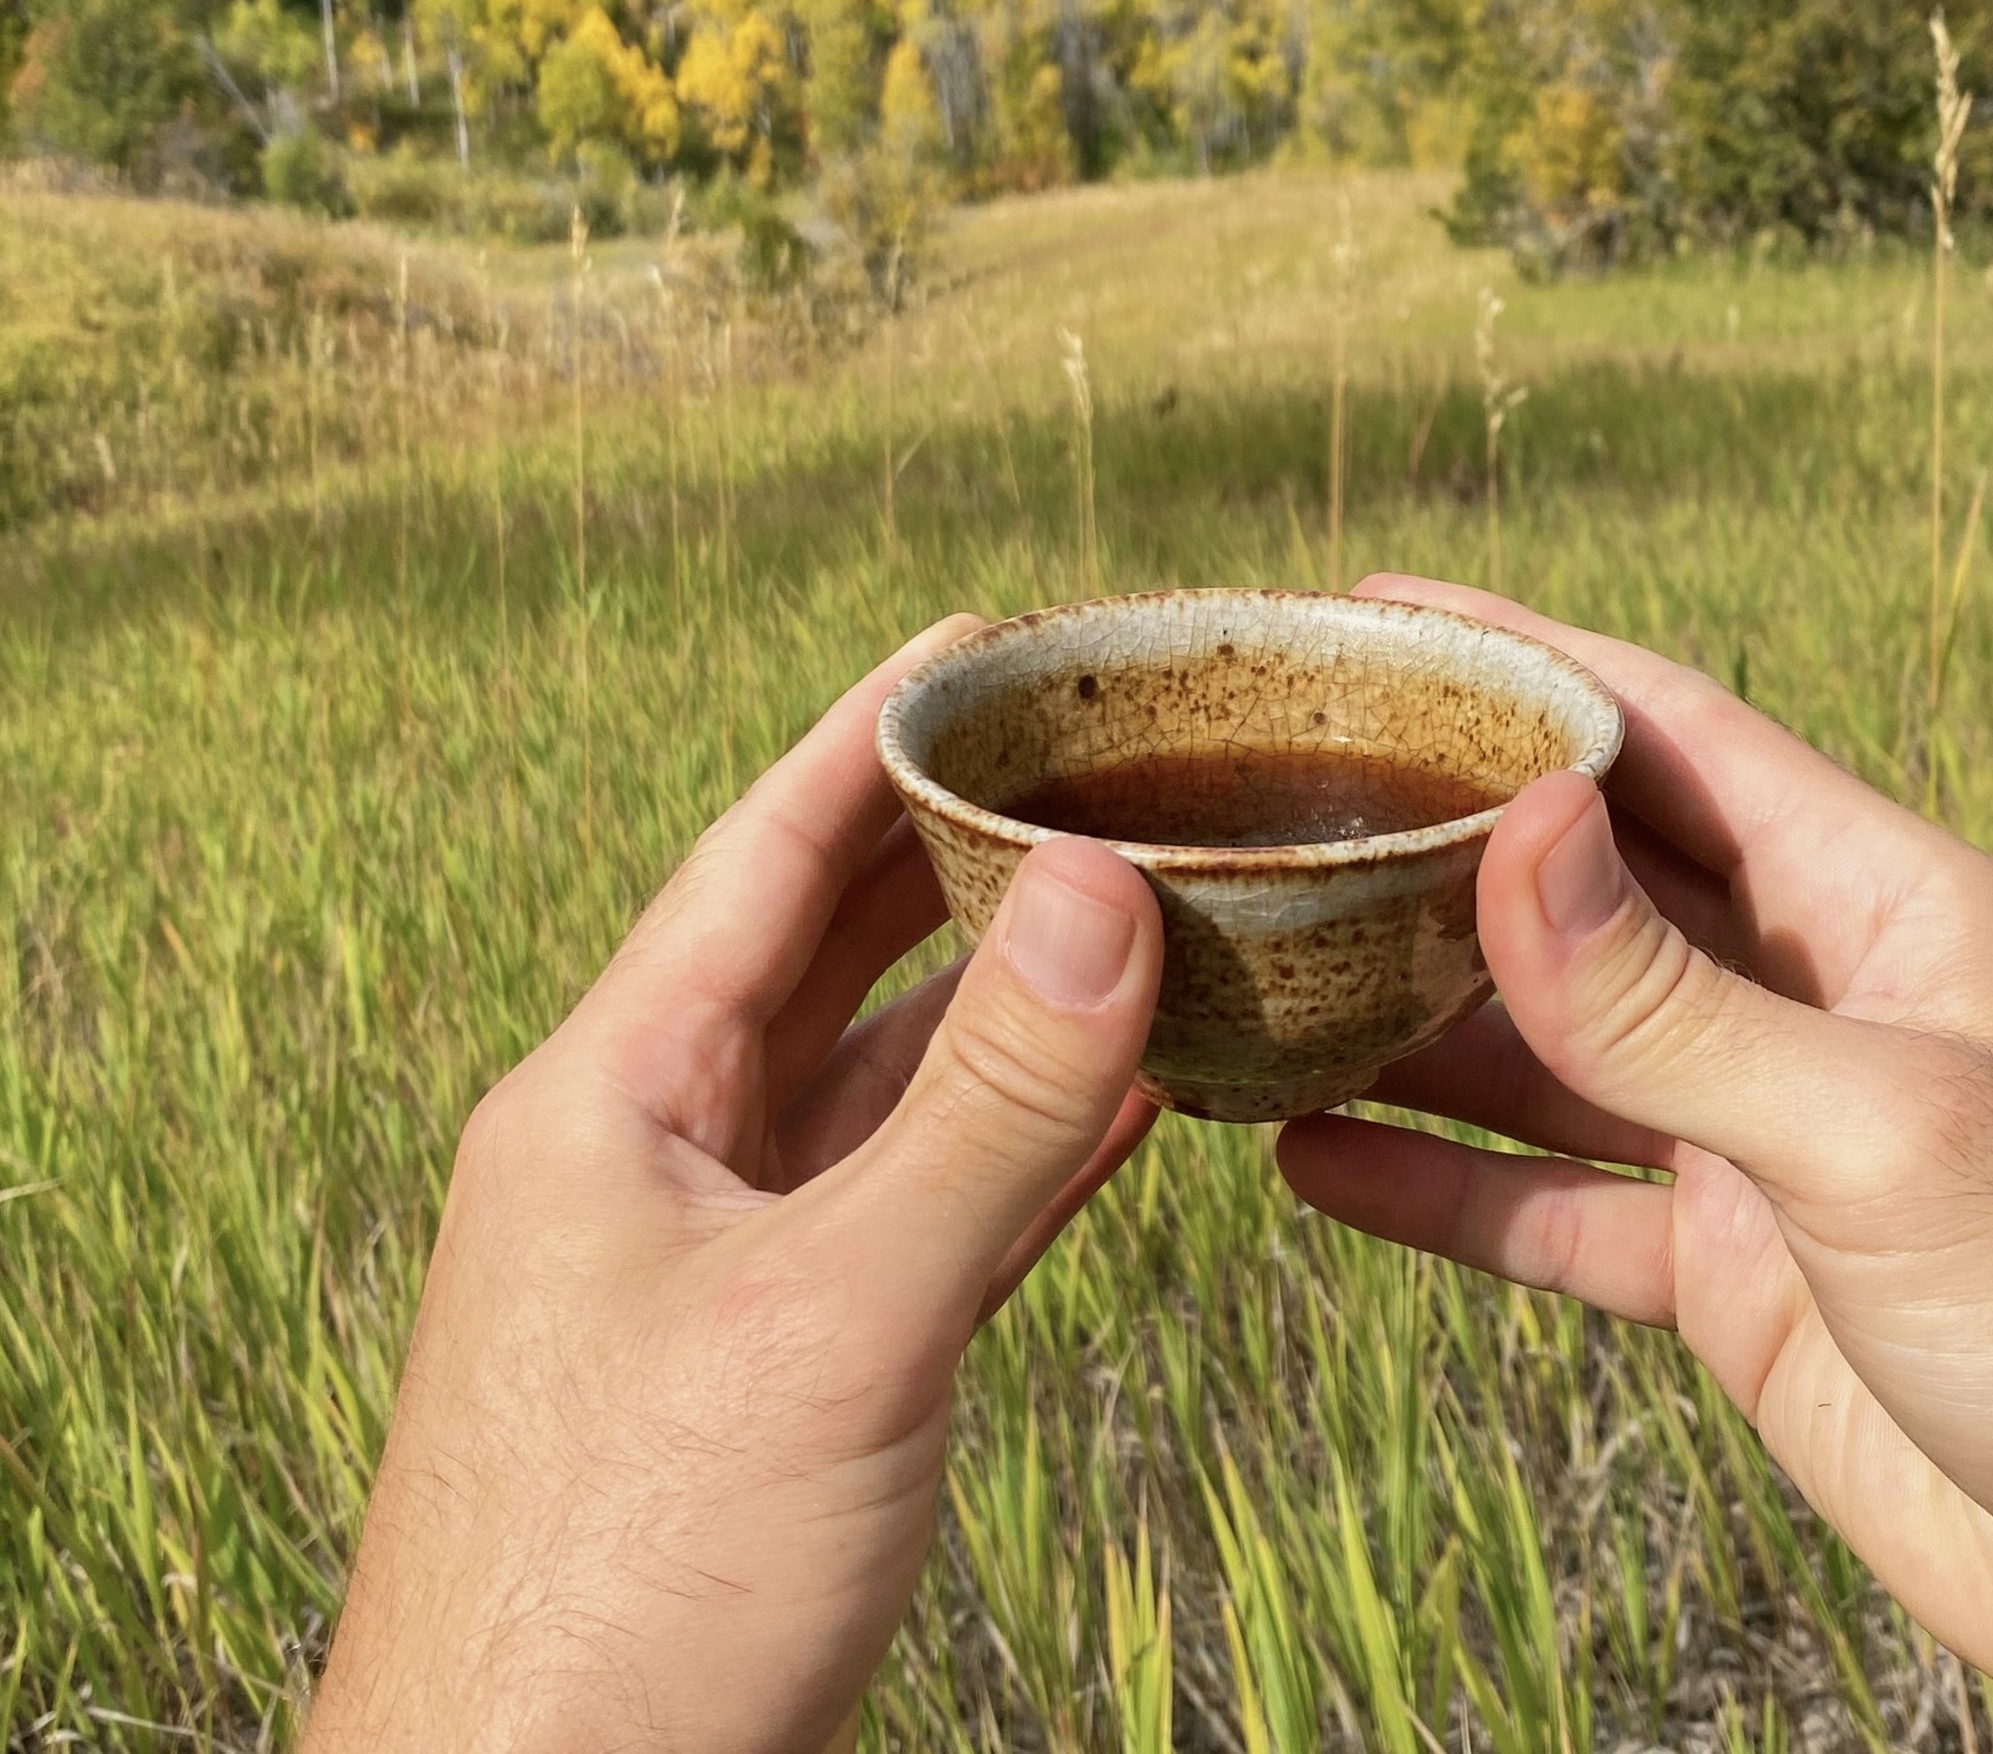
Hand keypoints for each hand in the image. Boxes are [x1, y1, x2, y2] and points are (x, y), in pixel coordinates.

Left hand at [305, 616, 1163, 1753]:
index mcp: (611, 1094)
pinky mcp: (780, 1373)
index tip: (990, 641)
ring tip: (1144, 894)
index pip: (762, 854)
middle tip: (1101, 748)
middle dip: (962, 846)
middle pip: (831, 948)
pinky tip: (1126, 1095)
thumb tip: (1109, 889)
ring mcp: (718, 1267)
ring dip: (1009, 996)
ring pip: (885, 1081)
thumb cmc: (629, 1588)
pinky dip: (1018, 1144)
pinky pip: (917, 1210)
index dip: (875, 733)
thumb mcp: (828, 1322)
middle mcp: (656, 1153)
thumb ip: (979, 1107)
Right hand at [1281, 579, 1992, 1750]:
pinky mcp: (1732, 1278)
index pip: (1671, 734)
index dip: (1524, 662)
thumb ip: (1679, 1001)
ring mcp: (1763, 1138)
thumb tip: (1514, 823)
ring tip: (1252, 977)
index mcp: (1877, 901)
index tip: (1373, 613)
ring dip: (1411, 1018)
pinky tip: (1312, 1164)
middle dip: (1436, 834)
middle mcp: (1807, 995)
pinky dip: (1442, 1189)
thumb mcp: (1885, 1132)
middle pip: (1587, 882)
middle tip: (1263, 796)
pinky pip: (1553, 1210)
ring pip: (1549, 1046)